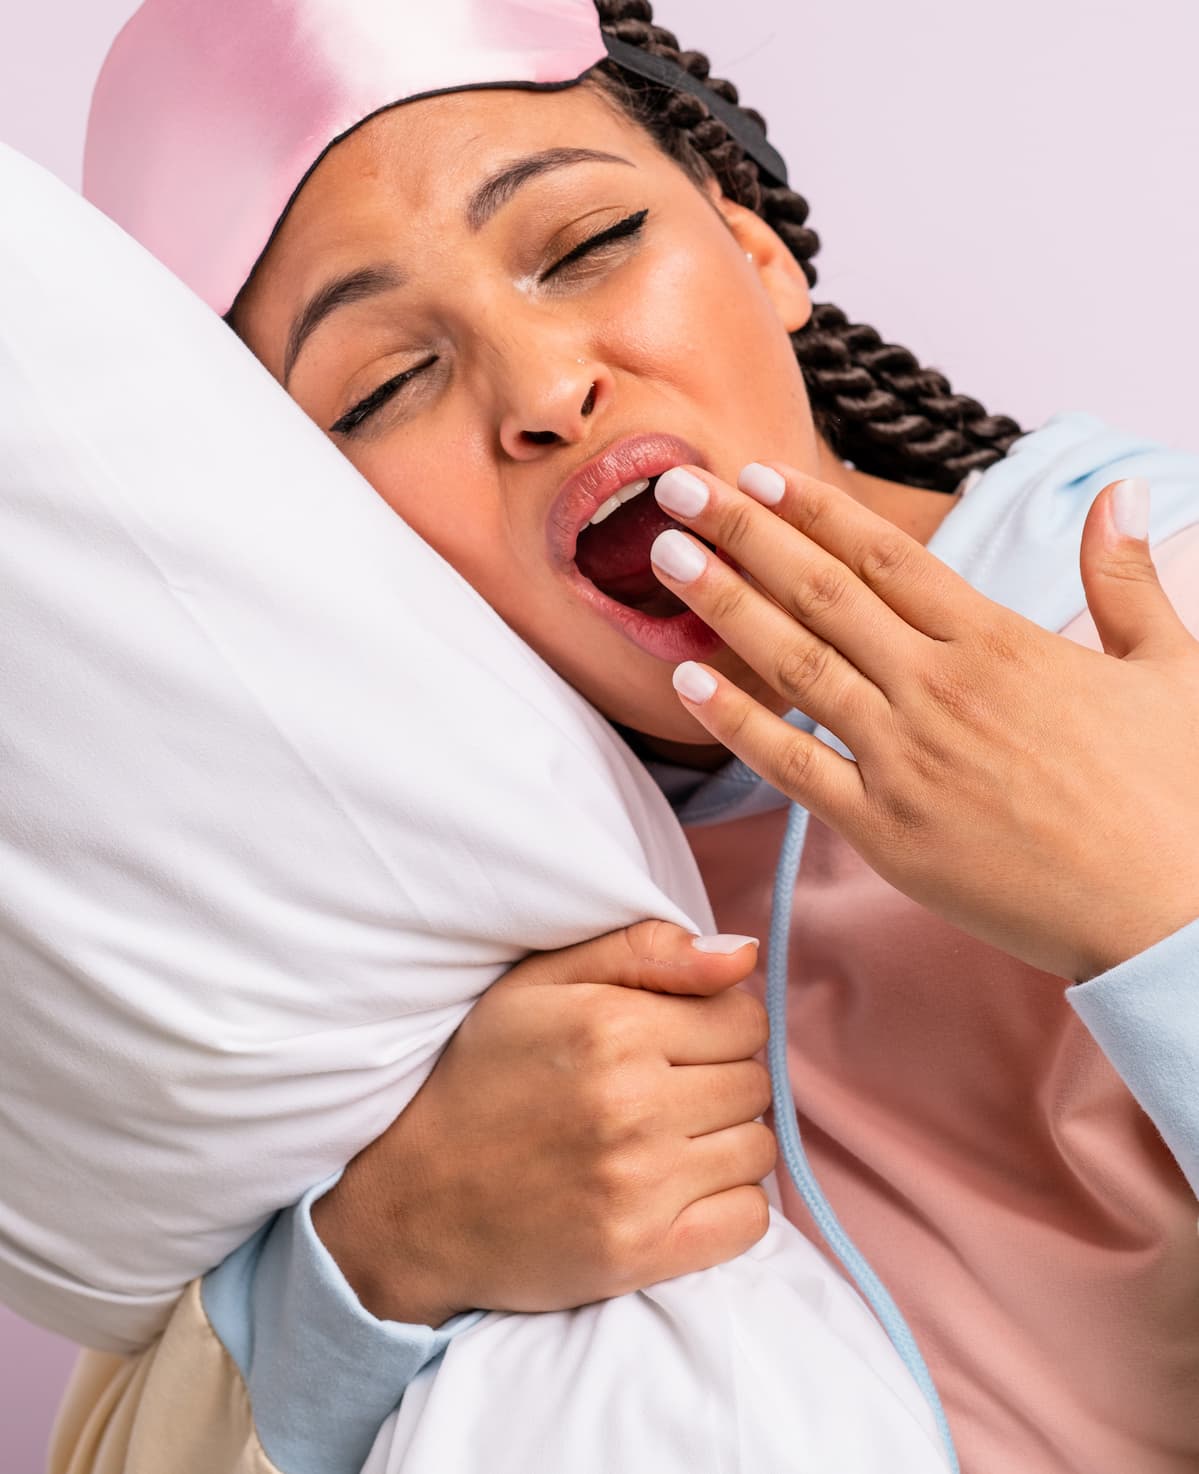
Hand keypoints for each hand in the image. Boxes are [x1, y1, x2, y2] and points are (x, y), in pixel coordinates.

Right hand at [312, 922, 772, 1326]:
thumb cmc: (482, 1078)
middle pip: (756, 1082)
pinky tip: (683, 1187)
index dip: (720, 1022)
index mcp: (613, 1028)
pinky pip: (749, 1220)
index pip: (745, 1017)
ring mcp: (639, 1185)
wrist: (416, 1202)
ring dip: (728, 1140)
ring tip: (673, 1138)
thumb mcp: (540, 984)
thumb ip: (644, 950)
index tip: (681, 1039)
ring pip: (758, 1147)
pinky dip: (730, 1204)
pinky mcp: (641, 1252)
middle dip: (724, 1078)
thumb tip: (744, 955)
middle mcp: (632, 1105)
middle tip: (669, 1090)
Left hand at [649, 462, 1198, 981]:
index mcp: (998, 643)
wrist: (1171, 915)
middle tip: (677, 485)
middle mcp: (938, 689)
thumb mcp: (1170, 668)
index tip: (755, 474)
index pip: (884, 557)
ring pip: (796, 665)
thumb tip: (1123, 496)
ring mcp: (905, 760)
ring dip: (725, 606)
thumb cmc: (1174, 796)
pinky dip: (739, 724)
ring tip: (665, 557)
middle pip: (821, 593)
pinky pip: (795, 767)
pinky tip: (690, 681)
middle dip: (742, 533)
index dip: (812, 510)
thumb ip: (1125, 579)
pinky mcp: (887, 831)